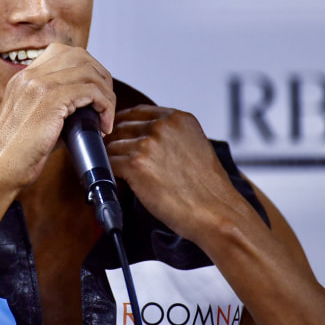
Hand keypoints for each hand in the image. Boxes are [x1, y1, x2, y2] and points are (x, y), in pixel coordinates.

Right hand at [0, 43, 115, 193]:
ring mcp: (39, 84)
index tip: (94, 92)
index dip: (86, 69)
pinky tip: (103, 125)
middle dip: (101, 77)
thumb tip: (89, 108)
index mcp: (23, 77)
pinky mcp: (50, 100)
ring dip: (106, 94)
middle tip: (106, 103)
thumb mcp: (34, 119)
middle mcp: (30, 75)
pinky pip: (91, 91)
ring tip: (106, 117)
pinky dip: (105, 107)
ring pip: (89, 72)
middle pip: (80, 56)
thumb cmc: (17, 153)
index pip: (63, 53)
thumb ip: (57, 106)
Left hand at [105, 104, 245, 242]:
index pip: (138, 112)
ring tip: (118, 172)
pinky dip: (109, 172)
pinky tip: (117, 180)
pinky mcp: (136, 164)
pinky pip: (109, 162)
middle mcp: (162, 126)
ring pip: (112, 145)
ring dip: (112, 158)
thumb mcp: (196, 146)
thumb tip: (147, 136)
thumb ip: (172, 135)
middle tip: (115, 156)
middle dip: (117, 142)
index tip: (119, 134)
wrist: (216, 212)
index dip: (125, 124)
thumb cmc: (208, 188)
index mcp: (178, 119)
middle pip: (122, 127)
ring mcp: (148, 143)